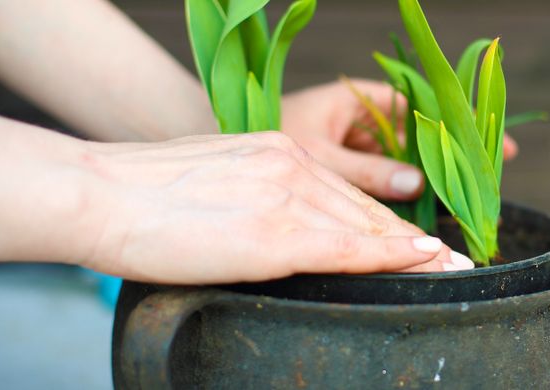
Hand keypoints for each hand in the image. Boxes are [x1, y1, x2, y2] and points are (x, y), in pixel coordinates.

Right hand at [80, 131, 473, 283]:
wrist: (98, 193)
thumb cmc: (140, 196)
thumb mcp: (216, 182)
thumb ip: (257, 198)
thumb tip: (273, 228)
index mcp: (277, 151)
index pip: (346, 192)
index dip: (386, 220)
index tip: (419, 237)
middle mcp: (292, 165)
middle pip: (365, 209)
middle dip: (410, 239)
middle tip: (452, 258)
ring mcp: (289, 196)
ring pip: (365, 227)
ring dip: (413, 252)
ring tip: (451, 268)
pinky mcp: (277, 232)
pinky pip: (348, 246)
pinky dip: (391, 255)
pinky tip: (423, 260)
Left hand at [280, 78, 518, 200]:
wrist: (220, 161)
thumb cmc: (261, 144)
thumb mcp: (319, 158)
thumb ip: (368, 172)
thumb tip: (418, 186)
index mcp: (357, 98)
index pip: (422, 108)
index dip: (460, 127)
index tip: (499, 146)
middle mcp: (360, 117)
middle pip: (419, 135)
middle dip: (453, 157)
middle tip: (489, 179)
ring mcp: (353, 142)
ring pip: (401, 159)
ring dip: (430, 179)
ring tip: (465, 201)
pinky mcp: (343, 166)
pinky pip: (382, 176)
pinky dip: (401, 193)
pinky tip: (424, 214)